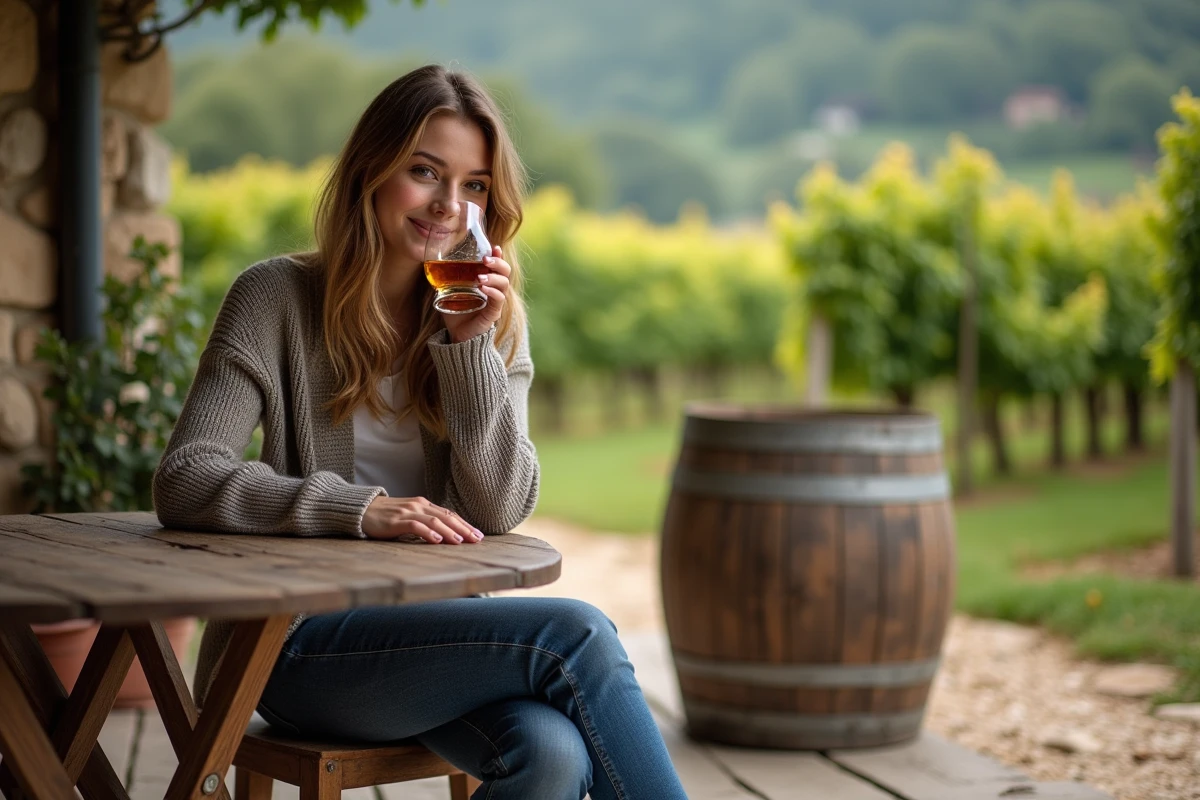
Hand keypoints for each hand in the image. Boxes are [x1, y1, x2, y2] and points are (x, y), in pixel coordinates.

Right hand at [361, 496, 482, 543]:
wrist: (362, 510)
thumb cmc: (387, 516)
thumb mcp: (409, 516)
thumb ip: (425, 522)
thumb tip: (445, 535)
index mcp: (424, 504)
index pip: (449, 514)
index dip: (465, 524)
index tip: (478, 535)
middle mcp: (419, 505)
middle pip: (446, 517)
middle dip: (463, 528)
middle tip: (477, 539)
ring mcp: (407, 512)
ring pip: (434, 521)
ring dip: (449, 531)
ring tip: (461, 541)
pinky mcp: (396, 521)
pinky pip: (415, 526)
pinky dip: (427, 532)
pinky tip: (437, 540)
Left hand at [442, 245, 509, 342]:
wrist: (457, 336)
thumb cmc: (455, 312)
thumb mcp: (448, 291)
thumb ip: (445, 279)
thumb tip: (429, 263)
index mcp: (487, 282)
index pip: (496, 266)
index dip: (498, 255)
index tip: (494, 247)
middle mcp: (494, 290)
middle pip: (505, 272)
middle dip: (498, 263)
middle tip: (486, 260)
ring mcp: (495, 302)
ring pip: (504, 284)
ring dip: (493, 277)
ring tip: (480, 277)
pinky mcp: (493, 313)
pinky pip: (498, 300)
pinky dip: (492, 292)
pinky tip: (483, 288)